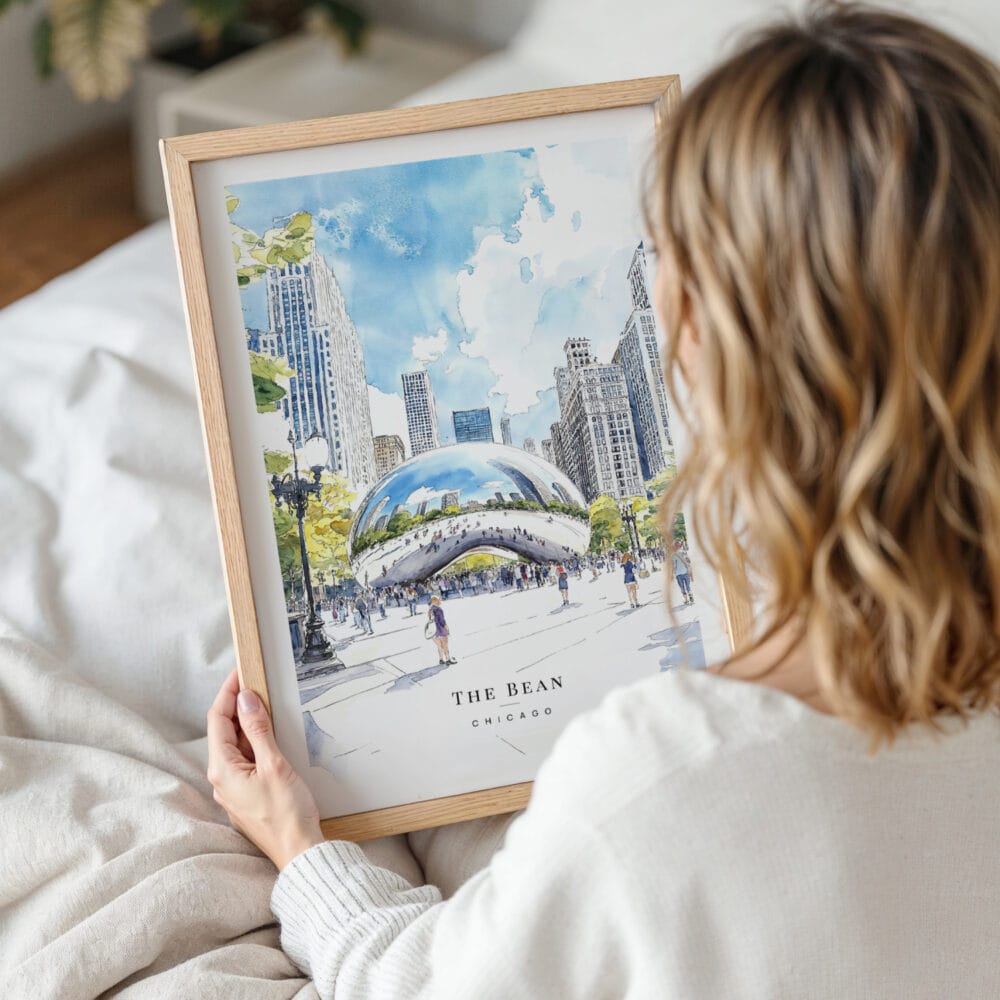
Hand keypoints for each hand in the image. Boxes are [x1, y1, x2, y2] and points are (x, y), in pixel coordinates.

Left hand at [207, 667, 324, 869]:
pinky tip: (269, 735)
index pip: (218, 719)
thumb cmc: (287, 813)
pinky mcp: (247, 795)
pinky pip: (245, 760)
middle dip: (237, 704)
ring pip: (235, 746)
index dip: (228, 692)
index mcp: (223, 769)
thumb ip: (258, 730)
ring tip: (264, 703)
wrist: (299, 852)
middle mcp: (222, 779)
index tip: (241, 672)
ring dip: (247, 723)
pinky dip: (254, 741)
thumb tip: (246, 699)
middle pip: (223, 731)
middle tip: (255, 682)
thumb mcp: (274, 764)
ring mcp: (233, 789)